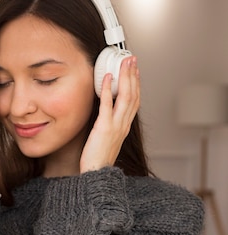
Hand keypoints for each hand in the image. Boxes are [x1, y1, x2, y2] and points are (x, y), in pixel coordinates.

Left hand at [80, 55, 139, 173]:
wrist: (97, 174)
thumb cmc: (99, 160)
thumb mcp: (108, 139)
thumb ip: (110, 125)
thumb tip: (106, 113)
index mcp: (125, 126)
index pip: (135, 101)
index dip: (136, 84)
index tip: (135, 71)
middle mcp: (123, 124)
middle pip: (133, 94)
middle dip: (133, 75)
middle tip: (131, 59)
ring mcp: (115, 126)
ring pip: (125, 97)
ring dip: (125, 77)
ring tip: (123, 63)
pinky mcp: (104, 128)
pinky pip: (107, 105)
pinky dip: (108, 90)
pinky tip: (107, 78)